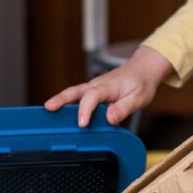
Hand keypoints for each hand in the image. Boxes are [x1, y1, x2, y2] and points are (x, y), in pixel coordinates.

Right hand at [44, 46, 173, 126]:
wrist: (144, 69)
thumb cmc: (142, 83)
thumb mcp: (139, 98)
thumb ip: (124, 108)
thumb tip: (110, 119)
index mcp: (108, 86)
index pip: (92, 97)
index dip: (85, 110)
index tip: (82, 124)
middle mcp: (98, 85)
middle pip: (75, 91)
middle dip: (61, 99)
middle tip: (48, 107)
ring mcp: (94, 87)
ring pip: (74, 93)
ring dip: (61, 100)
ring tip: (48, 110)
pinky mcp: (94, 91)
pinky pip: (78, 96)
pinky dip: (68, 103)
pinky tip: (62, 113)